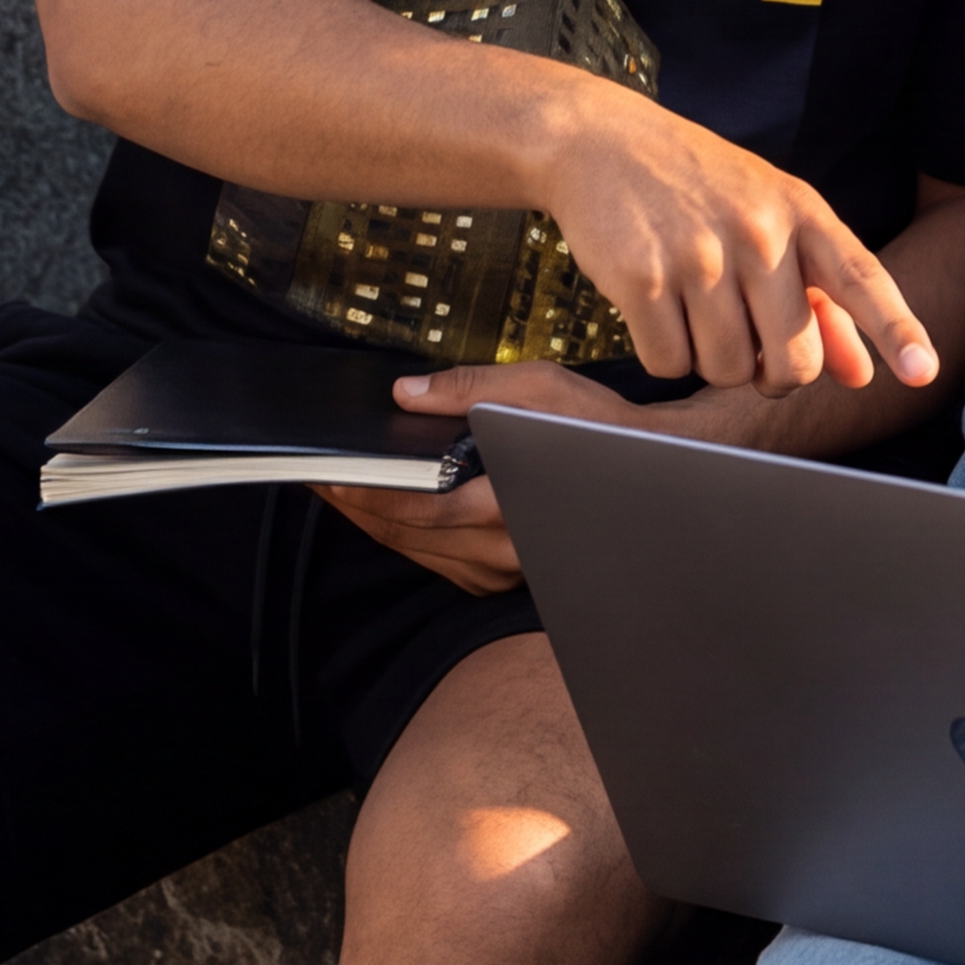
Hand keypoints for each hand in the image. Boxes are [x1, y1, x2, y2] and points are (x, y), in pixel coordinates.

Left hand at [342, 362, 648, 594]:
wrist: (647, 474)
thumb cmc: (598, 428)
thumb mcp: (538, 388)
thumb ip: (468, 388)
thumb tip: (405, 393)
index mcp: (511, 499)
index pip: (419, 506)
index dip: (367, 493)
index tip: (330, 474)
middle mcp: (506, 545)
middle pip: (407, 535)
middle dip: (356, 506)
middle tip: (317, 480)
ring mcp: (504, 568)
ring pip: (417, 551)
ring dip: (373, 524)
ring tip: (339, 493)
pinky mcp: (502, 576)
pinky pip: (436, 561)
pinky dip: (404, 538)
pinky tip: (384, 513)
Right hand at [531, 90, 936, 394]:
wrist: (603, 142)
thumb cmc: (701, 189)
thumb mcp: (772, 222)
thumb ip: (823, 300)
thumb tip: (860, 375)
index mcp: (802, 213)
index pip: (861, 278)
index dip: (896, 330)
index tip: (924, 374)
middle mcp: (758, 232)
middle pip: (794, 362)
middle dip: (773, 375)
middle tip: (751, 347)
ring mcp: (699, 255)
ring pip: (726, 372)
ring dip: (711, 362)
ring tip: (697, 310)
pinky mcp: (642, 277)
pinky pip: (668, 365)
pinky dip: (663, 353)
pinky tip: (657, 309)